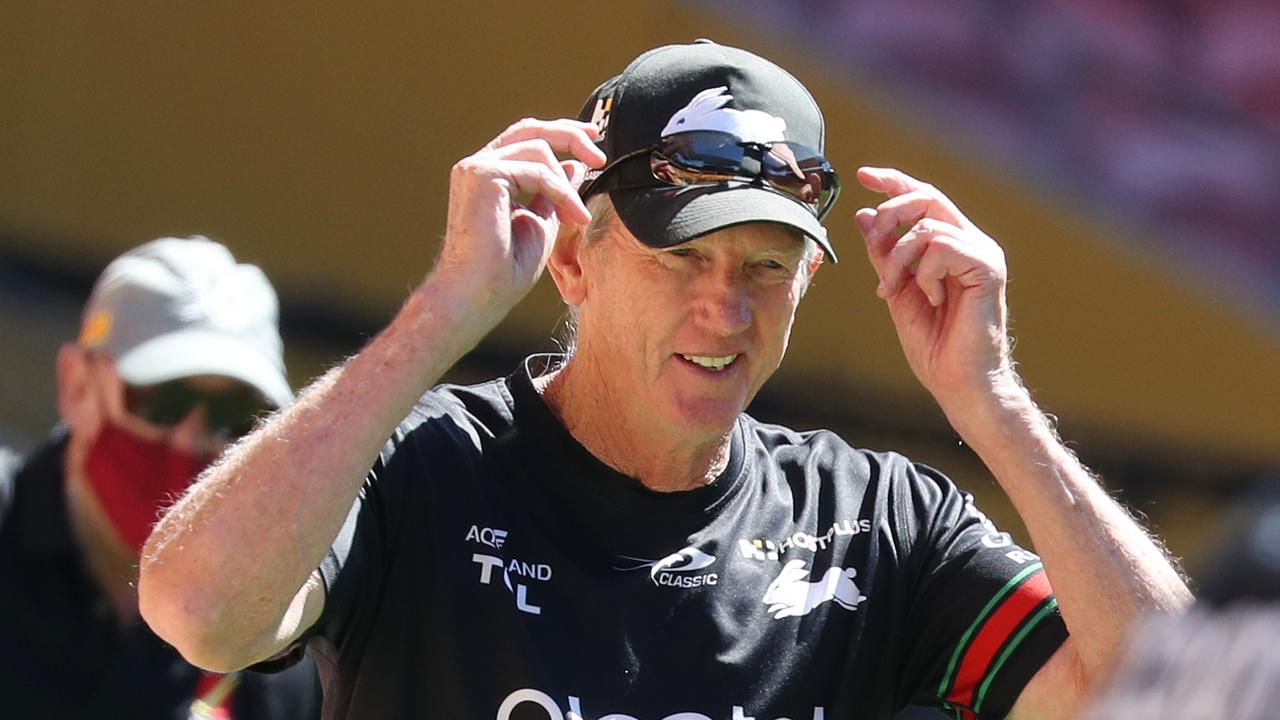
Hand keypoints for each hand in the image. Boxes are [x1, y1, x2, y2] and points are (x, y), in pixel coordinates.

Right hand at [433, 118, 605, 320]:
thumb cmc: (505, 270)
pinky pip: (537, 170)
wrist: (479, 294)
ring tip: (578, 217)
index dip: (561, 135)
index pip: (527, 138)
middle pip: (530, 129)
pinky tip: (572, 217)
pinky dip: (561, 192)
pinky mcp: (481, 175)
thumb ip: (555, 193)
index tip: (592, 142)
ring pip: (539, 149)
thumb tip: (574, 165)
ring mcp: (476, 167)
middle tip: (599, 155)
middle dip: (570, 135)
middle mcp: (478, 165)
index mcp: (489, 175)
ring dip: (567, 185)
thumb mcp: (542, 222)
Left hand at [855, 167, 1014, 408]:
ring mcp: (983, 253)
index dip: (894, 182)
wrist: (957, 381)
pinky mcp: (988, 267)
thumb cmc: (933, 343)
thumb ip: (883, 253)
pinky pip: (942, 247)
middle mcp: (971, 242)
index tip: (862, 175)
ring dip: (898, 258)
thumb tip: (864, 214)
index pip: (923, 198)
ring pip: (927, 226)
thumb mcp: (896, 290)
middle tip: (873, 241)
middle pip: (927, 198)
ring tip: (894, 290)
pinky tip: (933, 300)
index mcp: (952, 246)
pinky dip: (924, 273)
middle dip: (890, 213)